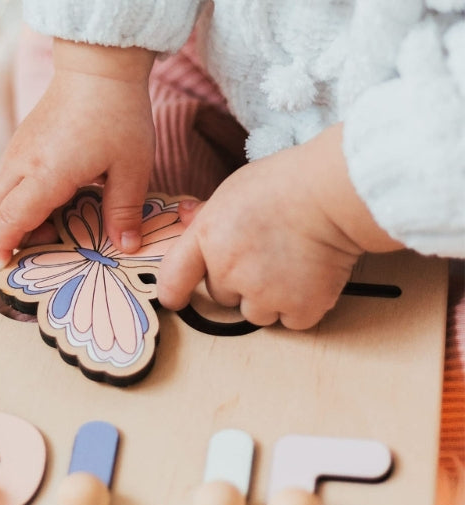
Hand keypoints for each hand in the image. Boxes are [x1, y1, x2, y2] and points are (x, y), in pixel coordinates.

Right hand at [0, 39, 155, 266]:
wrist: (99, 66)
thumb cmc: (118, 114)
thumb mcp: (132, 168)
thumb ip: (124, 211)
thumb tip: (125, 247)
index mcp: (46, 174)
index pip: (9, 220)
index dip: (3, 246)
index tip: (6, 263)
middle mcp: (22, 163)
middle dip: (11, 233)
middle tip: (51, 240)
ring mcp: (18, 148)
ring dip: (14, 213)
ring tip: (56, 217)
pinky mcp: (23, 138)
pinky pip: (7, 175)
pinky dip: (18, 194)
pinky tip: (53, 191)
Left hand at [157, 124, 402, 328]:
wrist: (331, 195)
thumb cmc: (282, 184)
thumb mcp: (231, 190)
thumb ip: (206, 215)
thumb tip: (186, 217)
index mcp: (207, 239)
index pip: (172, 279)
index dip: (172, 292)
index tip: (176, 297)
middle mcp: (229, 272)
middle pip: (221, 296)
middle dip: (237, 282)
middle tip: (263, 255)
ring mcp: (264, 294)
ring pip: (255, 313)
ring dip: (267, 298)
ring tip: (289, 265)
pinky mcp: (299, 309)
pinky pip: (290, 321)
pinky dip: (300, 306)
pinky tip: (309, 277)